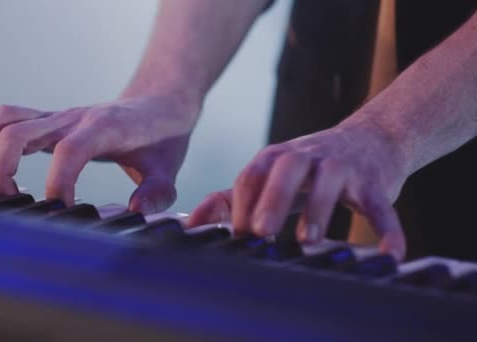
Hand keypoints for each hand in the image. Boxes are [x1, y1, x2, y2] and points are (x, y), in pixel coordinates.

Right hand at [0, 95, 197, 212]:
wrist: (159, 102)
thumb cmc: (163, 138)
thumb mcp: (169, 168)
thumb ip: (157, 191)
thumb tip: (134, 212)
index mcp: (105, 127)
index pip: (70, 151)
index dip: (59, 183)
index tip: (61, 211)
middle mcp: (74, 117)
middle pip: (21, 131)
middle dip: (4, 168)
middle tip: (10, 202)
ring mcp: (58, 116)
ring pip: (6, 119)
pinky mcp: (49, 120)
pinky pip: (4, 118)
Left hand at [188, 124, 408, 260]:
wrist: (372, 139)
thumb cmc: (310, 167)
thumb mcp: (270, 176)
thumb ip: (234, 198)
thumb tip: (193, 221)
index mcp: (278, 157)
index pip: (252, 174)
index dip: (242, 203)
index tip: (235, 235)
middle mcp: (308, 155)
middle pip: (287, 168)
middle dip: (273, 198)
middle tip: (260, 232)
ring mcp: (344, 166)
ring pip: (331, 181)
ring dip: (320, 208)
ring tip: (309, 240)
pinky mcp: (376, 182)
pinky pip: (381, 205)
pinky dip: (388, 228)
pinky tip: (391, 254)